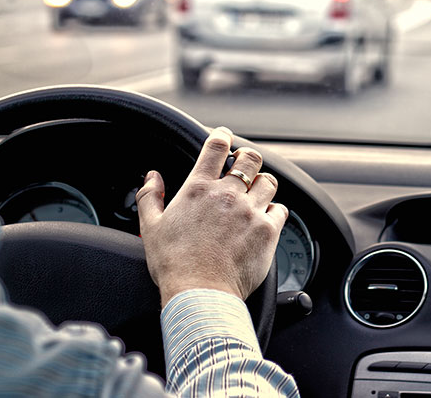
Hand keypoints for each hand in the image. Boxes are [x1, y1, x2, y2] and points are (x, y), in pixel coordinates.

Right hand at [136, 127, 287, 306]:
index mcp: (199, 189)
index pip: (216, 147)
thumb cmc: (174, 264)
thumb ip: (150, 196)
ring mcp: (250, 211)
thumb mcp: (151, 227)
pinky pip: (280, 210)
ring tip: (256, 194)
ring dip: (263, 185)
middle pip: (251, 158)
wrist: (200, 293)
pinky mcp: (268, 230)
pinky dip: (274, 212)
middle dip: (249, 158)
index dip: (222, 136)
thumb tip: (152, 176)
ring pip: (269, 181)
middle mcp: (228, 195)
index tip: (224, 137)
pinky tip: (265, 218)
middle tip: (245, 166)